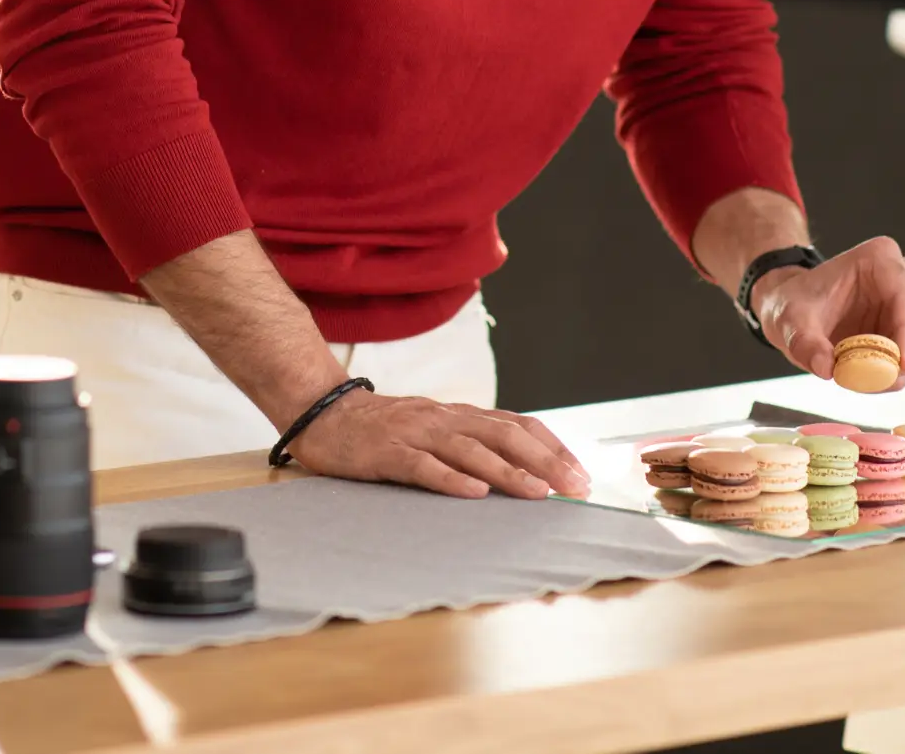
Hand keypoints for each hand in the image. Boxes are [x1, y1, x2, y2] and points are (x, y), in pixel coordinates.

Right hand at [284, 392, 589, 499]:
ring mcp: (415, 433)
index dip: (552, 447)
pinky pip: (422, 465)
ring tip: (538, 492)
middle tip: (574, 488)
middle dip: (545, 461)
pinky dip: (450, 478)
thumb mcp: (434, 430)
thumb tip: (522, 470)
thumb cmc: (383, 429)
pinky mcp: (386, 452)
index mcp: (459, 415)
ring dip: (508, 471)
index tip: (581, 474)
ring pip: (470, 450)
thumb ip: (471, 443)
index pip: (517, 425)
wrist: (324, 412)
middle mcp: (444, 419)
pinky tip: (473, 493)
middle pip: (504, 435)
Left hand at [751, 236, 904, 388]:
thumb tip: (826, 368)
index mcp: (878, 258)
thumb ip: (804, 344)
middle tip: (887, 378)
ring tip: (873, 377)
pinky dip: (904, 365)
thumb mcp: (788, 322)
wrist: (796, 309)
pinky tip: (875, 374)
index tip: (903, 365)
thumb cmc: (795, 305)